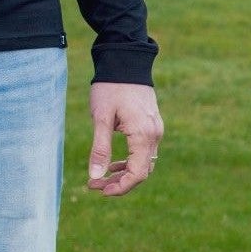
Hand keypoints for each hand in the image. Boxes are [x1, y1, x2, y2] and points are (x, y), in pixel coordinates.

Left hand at [87, 82, 162, 196]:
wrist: (125, 61)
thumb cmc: (111, 88)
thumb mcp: (101, 118)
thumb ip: (100, 148)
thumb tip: (95, 175)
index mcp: (143, 135)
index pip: (138, 173)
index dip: (120, 187)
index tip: (99, 190)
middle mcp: (154, 134)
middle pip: (142, 171)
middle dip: (119, 183)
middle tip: (94, 185)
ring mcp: (155, 130)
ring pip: (144, 162)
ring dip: (123, 173)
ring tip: (100, 178)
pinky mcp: (151, 125)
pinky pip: (144, 151)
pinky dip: (129, 161)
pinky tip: (113, 164)